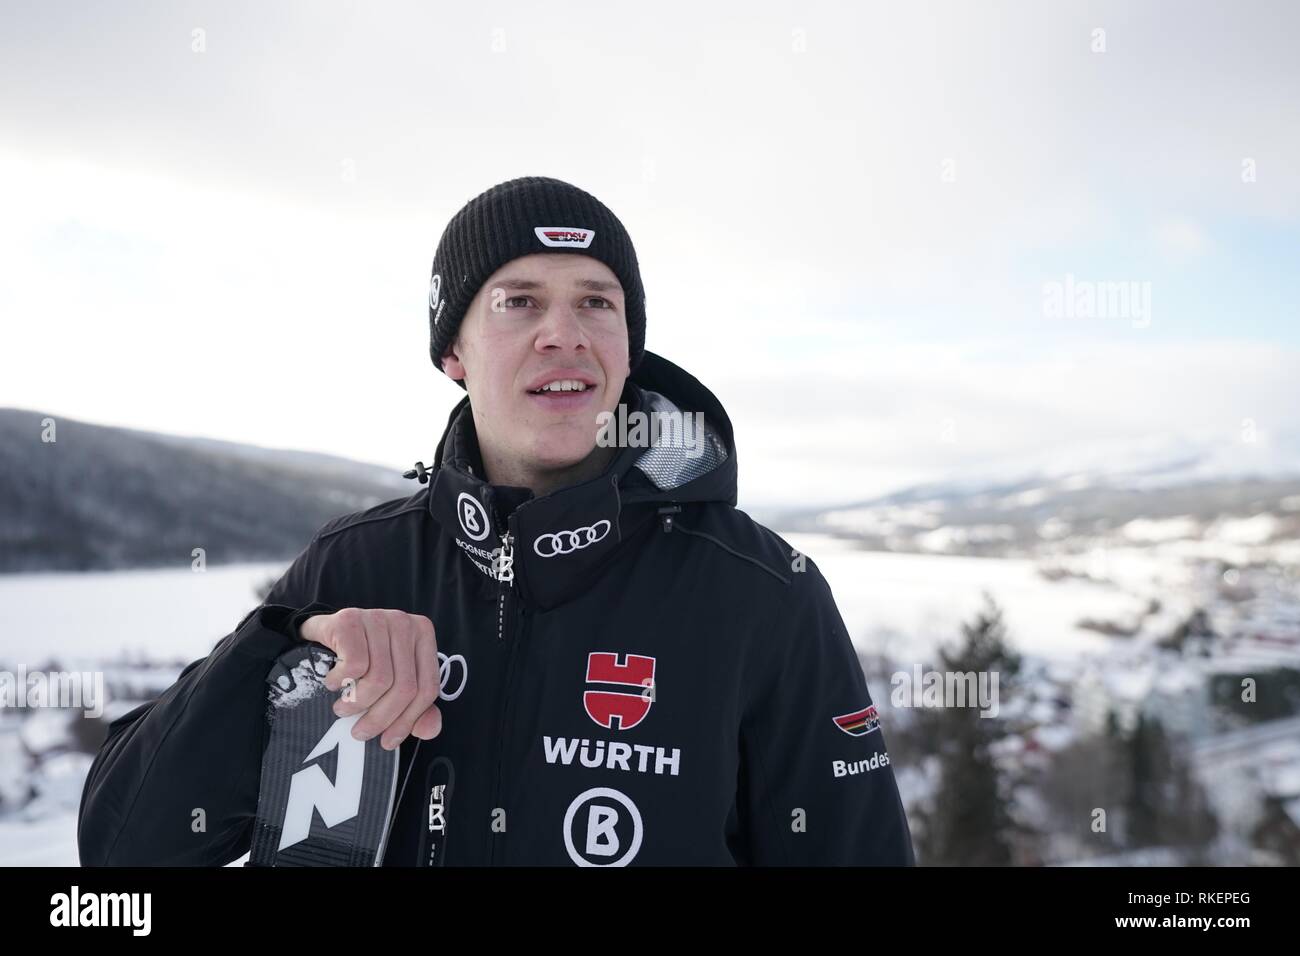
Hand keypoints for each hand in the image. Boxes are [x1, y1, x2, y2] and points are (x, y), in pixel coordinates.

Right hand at [299, 608, 443, 749]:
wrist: (321, 632)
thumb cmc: (361, 658)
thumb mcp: (391, 681)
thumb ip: (415, 706)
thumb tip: (430, 730)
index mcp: (423, 634)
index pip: (428, 687)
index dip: (408, 721)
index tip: (387, 742)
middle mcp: (404, 623)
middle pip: (404, 687)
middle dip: (380, 718)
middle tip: (359, 732)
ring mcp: (378, 618)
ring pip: (380, 680)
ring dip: (357, 703)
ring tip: (343, 708)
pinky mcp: (350, 620)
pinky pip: (354, 666)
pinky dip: (341, 682)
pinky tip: (334, 683)